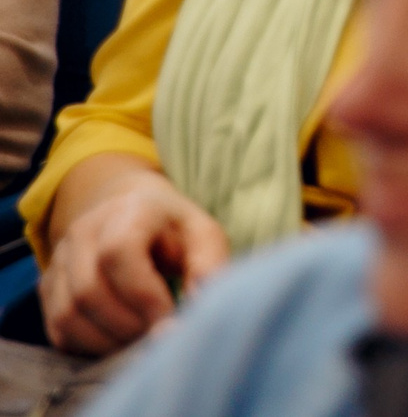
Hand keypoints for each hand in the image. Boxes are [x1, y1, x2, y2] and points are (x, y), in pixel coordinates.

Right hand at [41, 163, 229, 353]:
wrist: (132, 214)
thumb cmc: (174, 231)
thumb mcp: (203, 236)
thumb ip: (208, 266)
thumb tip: (202, 308)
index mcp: (128, 211)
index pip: (118, 253)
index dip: (143, 296)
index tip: (170, 323)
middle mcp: (84, 231)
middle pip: (89, 291)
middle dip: (127, 325)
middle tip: (158, 337)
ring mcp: (59, 259)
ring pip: (67, 315)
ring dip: (106, 340)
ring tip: (141, 342)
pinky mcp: (48, 287)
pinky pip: (57, 329)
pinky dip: (87, 346)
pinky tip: (118, 342)